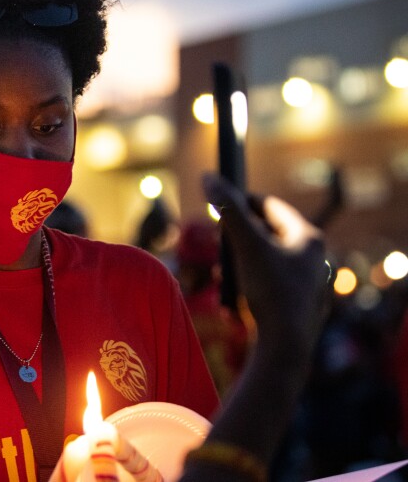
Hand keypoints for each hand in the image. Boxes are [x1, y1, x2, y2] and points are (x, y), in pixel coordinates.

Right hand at [202, 173, 330, 354]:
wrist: (286, 346)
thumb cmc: (271, 292)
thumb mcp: (246, 245)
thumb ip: (228, 209)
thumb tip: (209, 175)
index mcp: (308, 238)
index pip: (271, 206)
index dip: (242, 200)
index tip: (220, 202)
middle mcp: (314, 257)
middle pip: (269, 231)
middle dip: (239, 233)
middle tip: (218, 237)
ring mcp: (308, 281)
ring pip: (268, 257)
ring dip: (242, 258)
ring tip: (224, 268)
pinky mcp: (299, 303)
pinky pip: (270, 280)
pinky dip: (250, 278)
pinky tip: (234, 291)